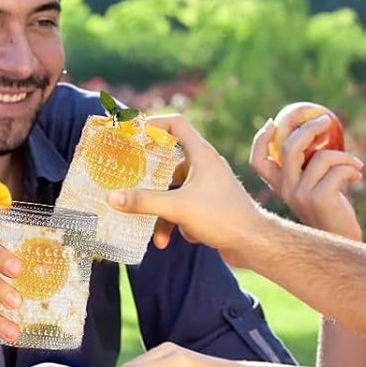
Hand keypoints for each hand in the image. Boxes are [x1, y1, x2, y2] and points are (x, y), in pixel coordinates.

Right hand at [106, 114, 264, 256]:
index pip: (177, 124)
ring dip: (163, 213)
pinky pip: (185, 207)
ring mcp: (209, 185)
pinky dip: (178, 222)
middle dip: (151, 178)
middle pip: (171, 161)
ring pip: (176, 191)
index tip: (133, 131)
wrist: (254, 243)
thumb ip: (143, 202)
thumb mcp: (177, 208)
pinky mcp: (211, 204)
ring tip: (158, 236)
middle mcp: (206, 166)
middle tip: (130, 178)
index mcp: (202, 155)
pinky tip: (181, 238)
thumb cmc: (222, 217)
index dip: (154, 123)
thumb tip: (111, 197)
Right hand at [249, 115, 364, 240]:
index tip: (273, 122)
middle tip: (325, 120)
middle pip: (289, 147)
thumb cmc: (331, 209)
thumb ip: (307, 167)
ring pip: (322, 157)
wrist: (341, 238)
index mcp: (280, 186)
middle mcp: (286, 190)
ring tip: (354, 164)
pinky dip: (352, 168)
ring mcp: (301, 194)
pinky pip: (338, 170)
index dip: (260, 139)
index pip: (258, 161)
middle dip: (308, 127)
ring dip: (344, 156)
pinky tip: (358, 175)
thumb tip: (314, 132)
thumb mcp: (313, 187)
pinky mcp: (320, 198)